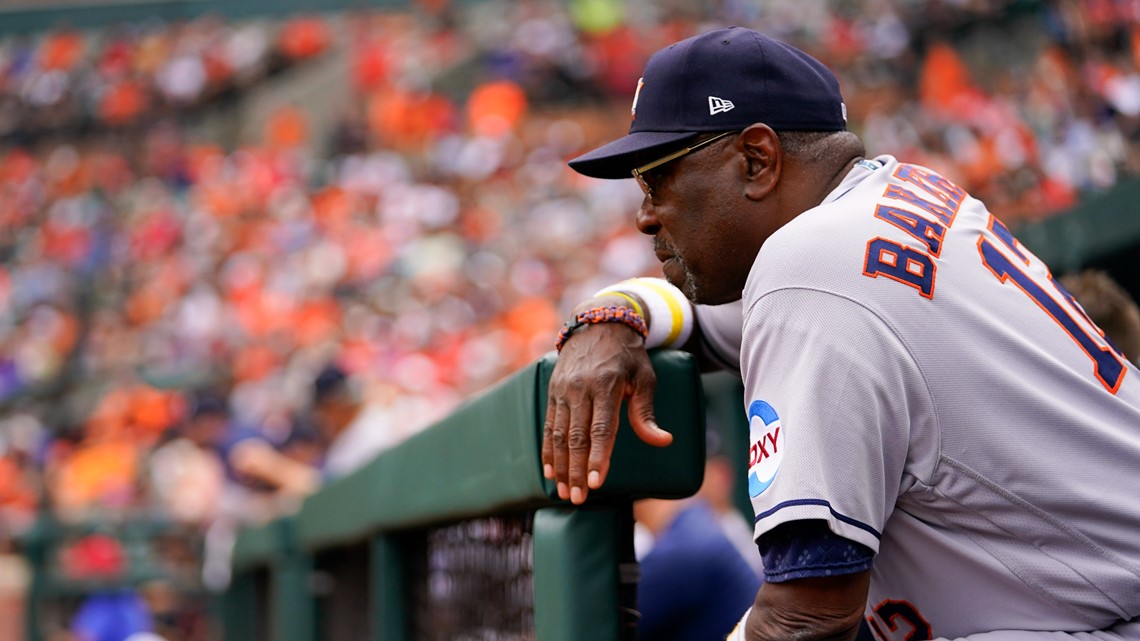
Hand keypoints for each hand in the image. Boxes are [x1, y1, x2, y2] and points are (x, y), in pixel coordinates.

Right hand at [542, 318, 672, 503]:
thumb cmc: (628, 355)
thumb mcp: (645, 377)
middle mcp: (581, 388)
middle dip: (576, 471)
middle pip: (577, 437)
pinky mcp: (552, 391)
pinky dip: (547, 450)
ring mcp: (563, 389)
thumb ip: (647, 412)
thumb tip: (663, 441)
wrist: (598, 322)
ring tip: (564, 492)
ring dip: (560, 467)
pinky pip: (548, 425)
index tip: (597, 483)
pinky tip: (549, 471)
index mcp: (607, 384)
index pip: (601, 429)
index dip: (599, 458)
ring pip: (559, 435)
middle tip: (578, 499)